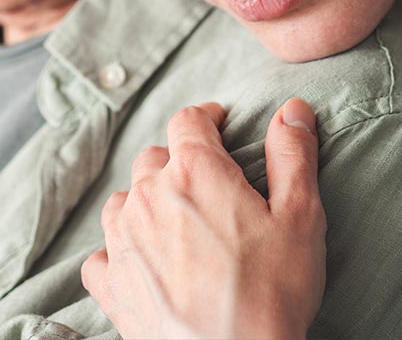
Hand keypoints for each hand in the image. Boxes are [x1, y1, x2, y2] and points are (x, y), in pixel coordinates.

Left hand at [81, 99, 325, 339]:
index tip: (219, 123)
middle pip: (154, 159)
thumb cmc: (271, 292)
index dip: (207, 118)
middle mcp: (148, 196)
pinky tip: (138, 262)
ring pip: (124, 200)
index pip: (189, 121)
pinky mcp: (110, 282)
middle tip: (207, 185)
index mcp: (193, 171)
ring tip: (173, 222)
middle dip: (179, 163)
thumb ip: (293, 157)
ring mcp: (122, 239)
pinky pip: (101, 253)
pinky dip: (118, 252)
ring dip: (146, 203)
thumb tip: (292, 110)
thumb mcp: (300, 217)